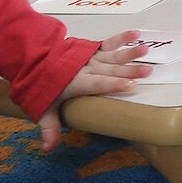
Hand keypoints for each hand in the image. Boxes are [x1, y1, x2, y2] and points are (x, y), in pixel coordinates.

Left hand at [38, 30, 150, 151]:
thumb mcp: (43, 109)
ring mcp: (91, 57)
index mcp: (77, 82)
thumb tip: (48, 149)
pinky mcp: (93, 50)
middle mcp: (87, 68)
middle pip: (110, 70)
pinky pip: (109, 43)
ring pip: (113, 56)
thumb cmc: (42, 86)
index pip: (97, 83)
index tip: (130, 85)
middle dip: (129, 71)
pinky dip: (122, 37)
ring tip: (145, 50)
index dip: (113, 84)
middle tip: (147, 71)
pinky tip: (136, 33)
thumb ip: (49, 128)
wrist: (34, 60)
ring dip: (130, 53)